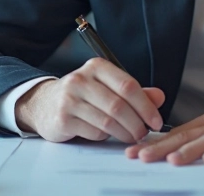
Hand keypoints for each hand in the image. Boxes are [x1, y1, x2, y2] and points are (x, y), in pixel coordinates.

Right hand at [14, 57, 164, 143]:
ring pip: (107, 121)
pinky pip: (93, 132)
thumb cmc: (83, 95)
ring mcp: (69, 99)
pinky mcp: (63, 119)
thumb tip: (159, 97)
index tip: (156, 121)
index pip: (127, 85)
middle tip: (145, 133)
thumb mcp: (107, 87)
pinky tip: (108, 135)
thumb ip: (133, 92)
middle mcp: (81, 79)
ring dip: (124, 133)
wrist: (45, 103)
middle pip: (119, 105)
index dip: (146, 106)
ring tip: (132, 137)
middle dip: (137, 123)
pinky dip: (105, 137)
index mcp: (96, 67)